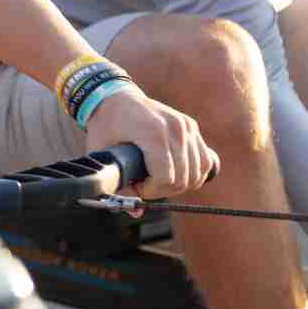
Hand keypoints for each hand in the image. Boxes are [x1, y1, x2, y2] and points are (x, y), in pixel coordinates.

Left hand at [82, 87, 218, 198]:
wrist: (113, 96)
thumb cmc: (105, 126)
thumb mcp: (102, 154)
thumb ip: (117, 184)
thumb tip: (135, 212)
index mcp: (153, 132)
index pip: (166, 177)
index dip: (151, 191)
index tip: (136, 187)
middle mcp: (174, 128)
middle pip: (183, 178)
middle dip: (163, 190)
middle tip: (144, 185)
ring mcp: (186, 126)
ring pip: (197, 173)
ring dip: (179, 183)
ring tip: (156, 179)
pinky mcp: (191, 126)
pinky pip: (205, 160)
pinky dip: (193, 173)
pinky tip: (176, 174)